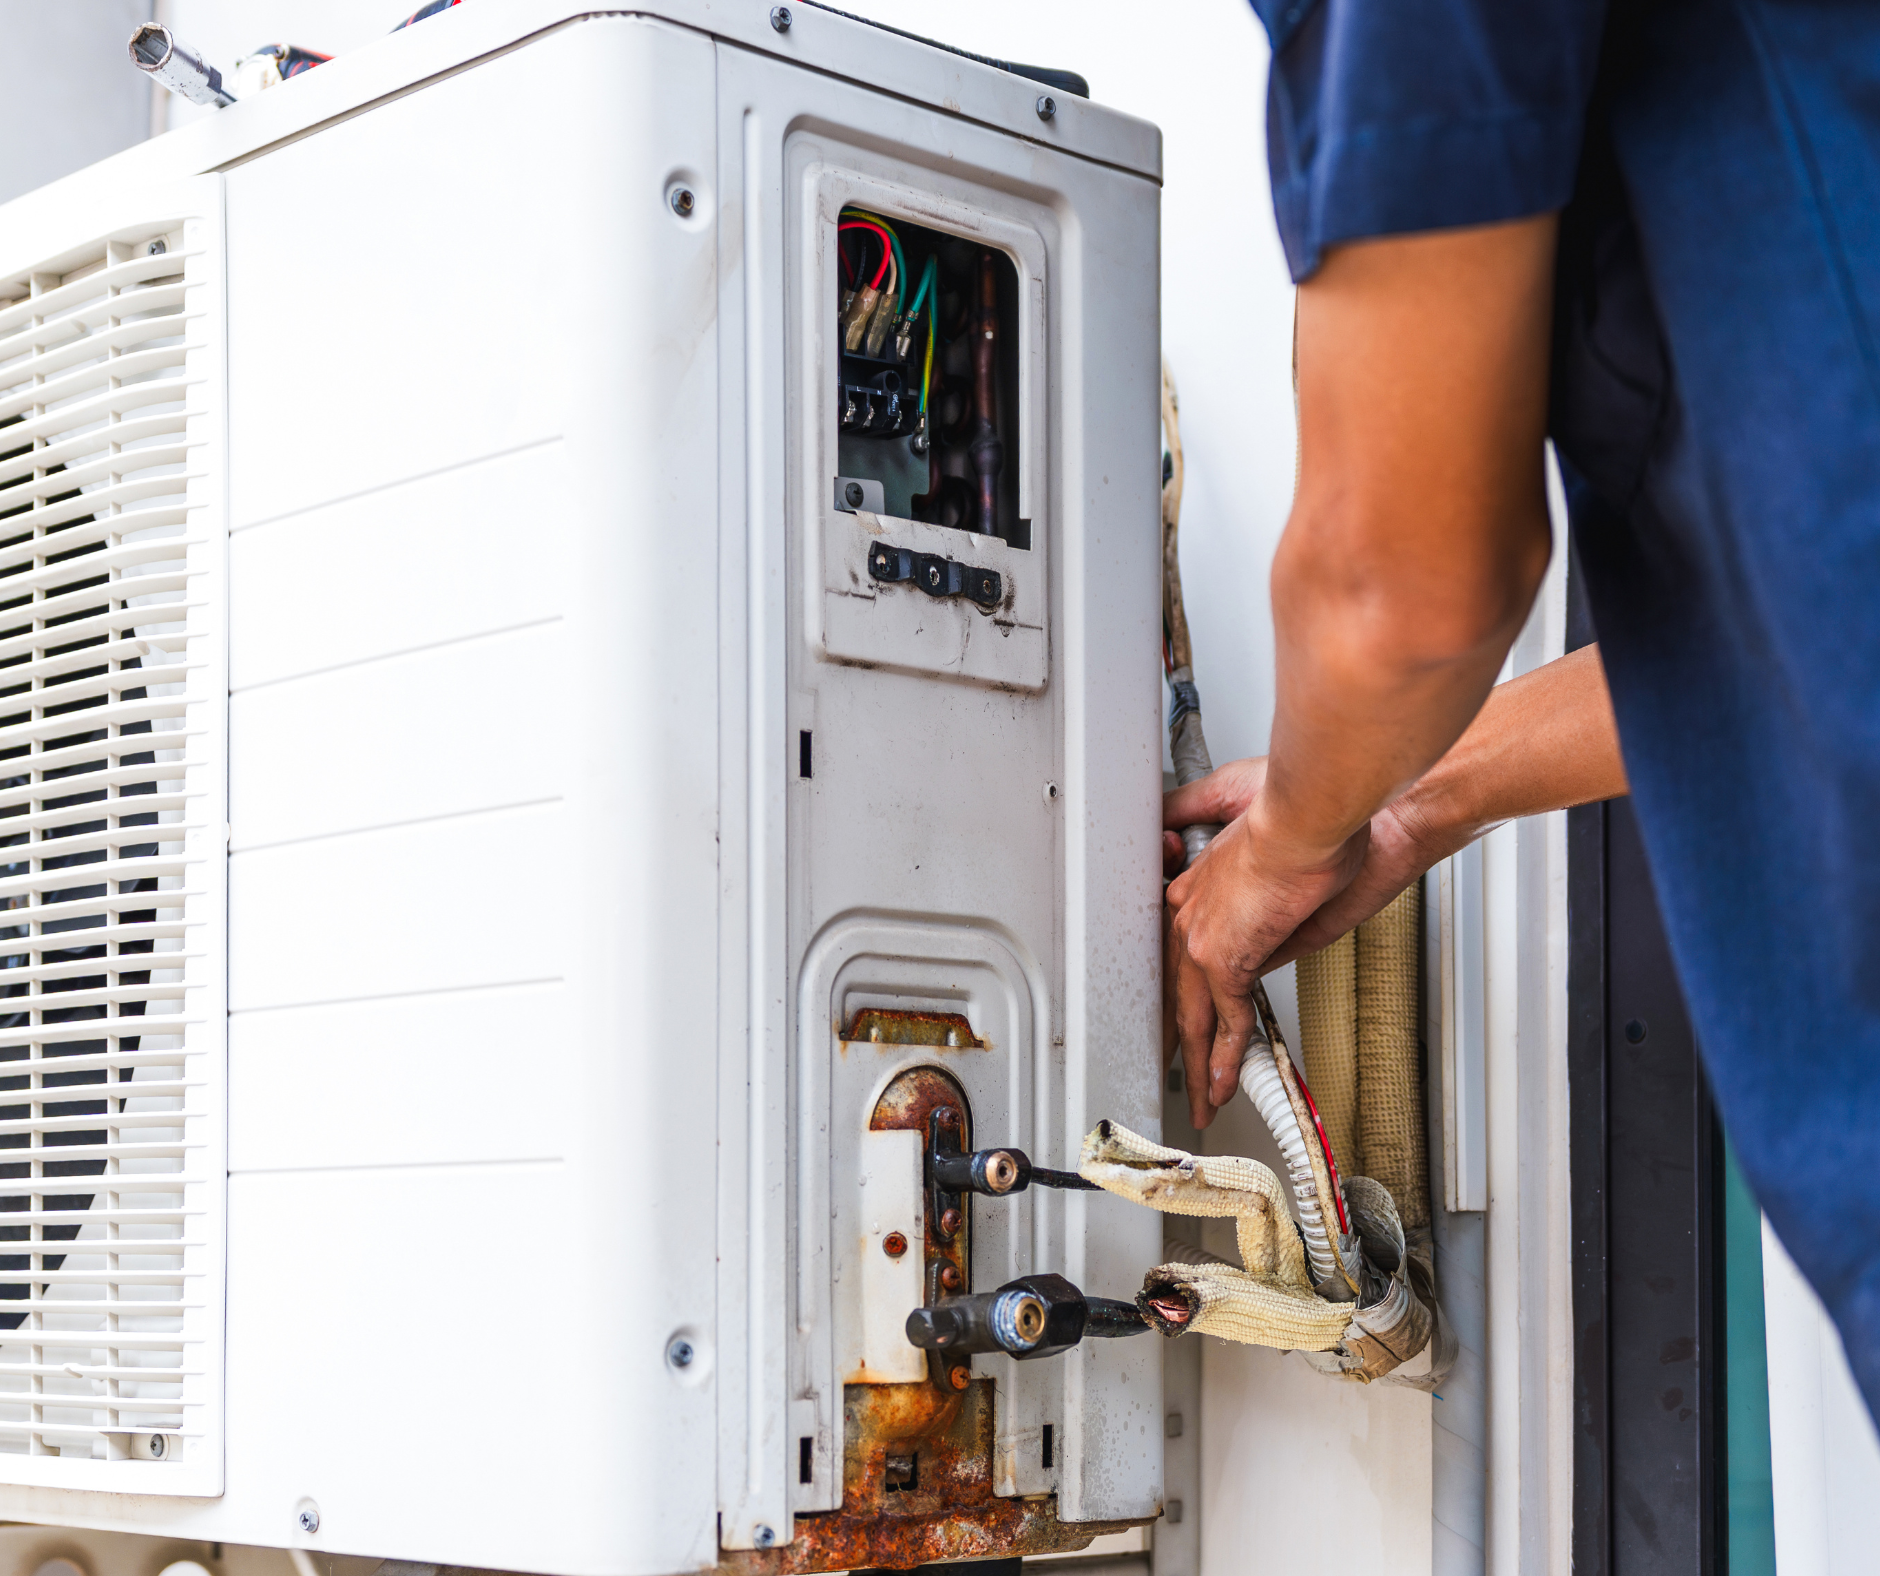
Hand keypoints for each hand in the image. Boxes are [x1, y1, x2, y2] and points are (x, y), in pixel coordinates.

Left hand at [1163, 786, 1367, 1128]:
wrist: (1311, 817)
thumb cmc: (1303, 826)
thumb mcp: (1275, 876)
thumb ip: (1265, 921)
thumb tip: (1269, 948)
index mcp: (1195, 892)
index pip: (1179, 960)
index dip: (1183, 998)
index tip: (1186, 1025)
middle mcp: (1188, 914)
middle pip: (1177, 994)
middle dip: (1181, 1044)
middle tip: (1185, 1078)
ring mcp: (1201, 937)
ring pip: (1193, 1017)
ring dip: (1200, 1065)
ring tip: (1206, 1098)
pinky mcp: (1225, 955)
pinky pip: (1226, 1020)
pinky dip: (1227, 1057)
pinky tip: (1228, 1080)